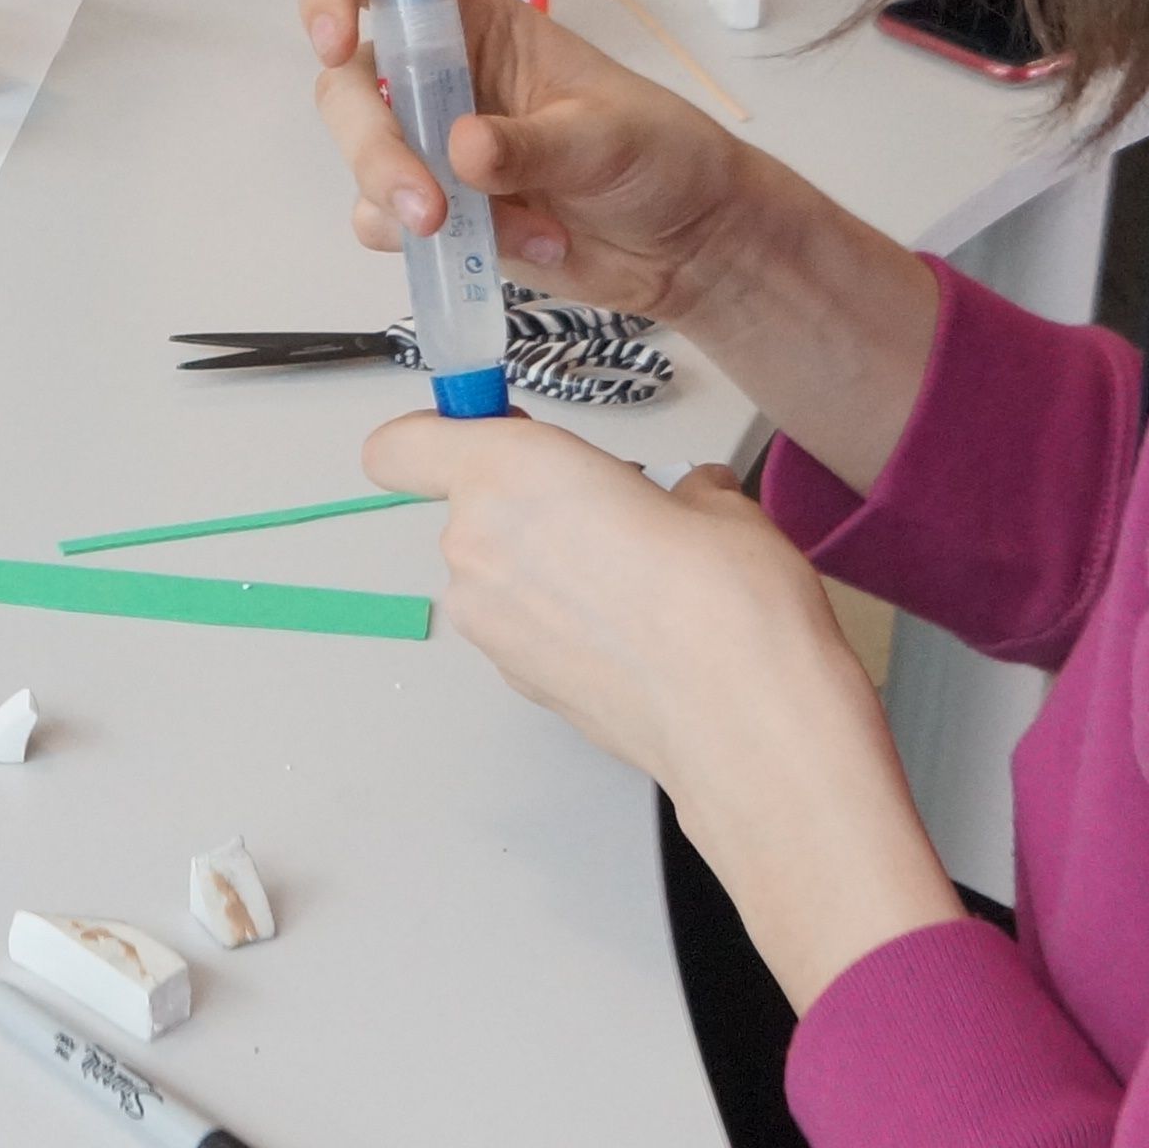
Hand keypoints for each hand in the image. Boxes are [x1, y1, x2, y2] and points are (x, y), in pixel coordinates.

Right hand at [300, 0, 770, 321]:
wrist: (684, 243)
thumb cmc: (657, 153)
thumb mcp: (608, 137)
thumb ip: (534, 143)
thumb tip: (458, 150)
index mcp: (477, 18)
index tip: (335, 43)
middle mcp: (437, 72)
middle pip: (349, 84)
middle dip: (374, 148)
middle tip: (428, 209)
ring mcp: (428, 144)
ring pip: (359, 161)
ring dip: (405, 206)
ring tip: (504, 237)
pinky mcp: (431, 209)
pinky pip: (383, 224)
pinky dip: (435, 249)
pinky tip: (520, 248)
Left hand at [366, 413, 958, 1008]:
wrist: (745, 722)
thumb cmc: (729, 606)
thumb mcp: (710, 499)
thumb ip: (667, 486)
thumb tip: (683, 497)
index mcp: (509, 471)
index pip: (404, 444)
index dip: (438, 434)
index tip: (486, 426)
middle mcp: (478, 545)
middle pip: (468, 504)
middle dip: (529, 502)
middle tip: (607, 510)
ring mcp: (489, 621)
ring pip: (497, 569)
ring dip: (546, 566)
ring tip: (633, 581)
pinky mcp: (512, 677)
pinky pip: (521, 623)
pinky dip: (558, 620)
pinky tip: (629, 631)